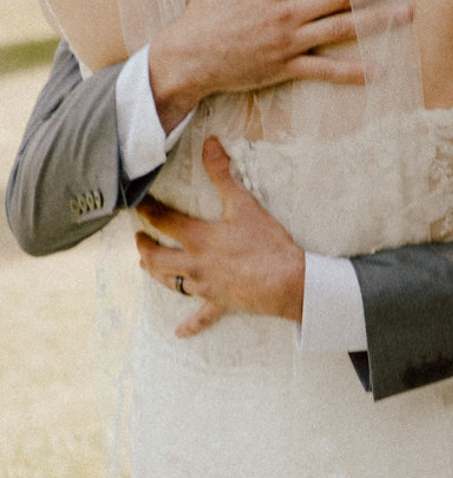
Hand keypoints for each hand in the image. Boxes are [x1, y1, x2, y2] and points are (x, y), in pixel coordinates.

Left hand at [136, 137, 304, 337]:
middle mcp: (194, 264)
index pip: (162, 220)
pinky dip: (190, 325)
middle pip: (156, 257)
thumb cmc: (267, 244)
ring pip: (171, 283)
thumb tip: (210, 144)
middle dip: (143, 246)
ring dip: (156, 274)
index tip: (137, 203)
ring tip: (147, 266)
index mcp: (197, 238)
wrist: (289, 281)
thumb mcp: (244, 205)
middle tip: (139, 239)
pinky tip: (179, 333)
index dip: (147, 210)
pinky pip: (201, 317)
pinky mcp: (221, 303)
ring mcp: (206, 287)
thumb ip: (223, 174)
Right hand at [148, 0, 411, 132]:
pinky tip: (380, 69)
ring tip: (406, 13)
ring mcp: (289, 42)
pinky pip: (326, 71)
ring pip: (341, 30)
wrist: (190, 57)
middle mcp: (286, 13)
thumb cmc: (205, 12)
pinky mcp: (288, 68)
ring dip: (376, 22)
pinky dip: (353, 72)